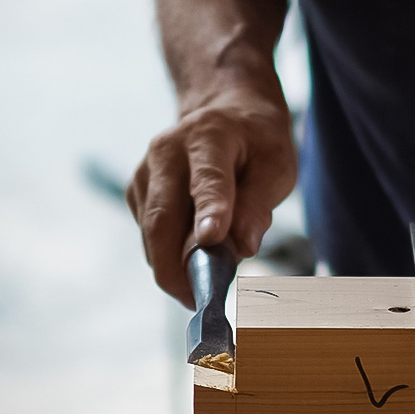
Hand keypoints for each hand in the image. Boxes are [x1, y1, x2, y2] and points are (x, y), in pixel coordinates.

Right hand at [126, 87, 296, 307]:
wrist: (224, 113)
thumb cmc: (256, 143)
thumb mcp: (277, 165)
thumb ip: (259, 204)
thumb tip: (243, 246)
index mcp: (208, 136)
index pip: (208, 180)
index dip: (209, 212)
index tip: (212, 242)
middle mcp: (167, 152)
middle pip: (163, 218)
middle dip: (178, 266)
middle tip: (201, 300)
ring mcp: (145, 173)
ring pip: (151, 235)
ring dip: (174, 268)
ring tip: (204, 286)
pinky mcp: (137, 194)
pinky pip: (149, 237)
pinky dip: (169, 257)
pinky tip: (193, 260)